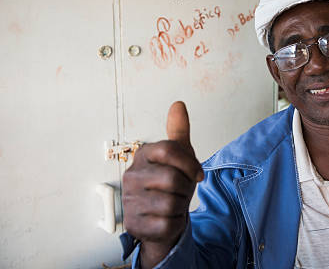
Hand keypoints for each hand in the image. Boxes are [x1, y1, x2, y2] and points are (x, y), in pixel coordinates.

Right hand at [122, 102, 202, 267]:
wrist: (160, 216)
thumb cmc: (169, 183)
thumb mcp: (177, 155)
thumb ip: (178, 131)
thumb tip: (178, 105)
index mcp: (143, 155)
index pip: (169, 149)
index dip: (190, 163)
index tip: (198, 173)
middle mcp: (131, 176)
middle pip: (173, 178)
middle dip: (186, 188)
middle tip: (182, 191)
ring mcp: (130, 201)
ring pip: (172, 203)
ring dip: (181, 205)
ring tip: (174, 203)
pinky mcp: (134, 224)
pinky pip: (168, 223)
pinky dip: (175, 222)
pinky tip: (167, 218)